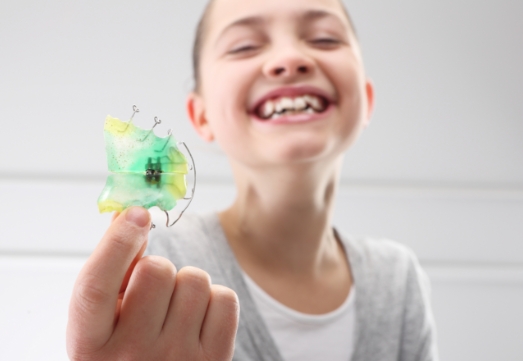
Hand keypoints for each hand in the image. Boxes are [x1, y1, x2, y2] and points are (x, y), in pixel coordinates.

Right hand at [67, 207, 238, 360]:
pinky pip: (225, 299)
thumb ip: (111, 270)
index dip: (117, 242)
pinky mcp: (214, 359)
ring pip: (195, 279)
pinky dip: (215, 301)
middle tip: (153, 293)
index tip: (136, 213)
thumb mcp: (102, 321)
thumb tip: (128, 213)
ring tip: (175, 310)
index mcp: (90, 346)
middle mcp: (131, 355)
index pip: (96, 286)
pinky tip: (199, 320)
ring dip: (187, 285)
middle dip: (158, 269)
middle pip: (156, 270)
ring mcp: (176, 359)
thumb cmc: (125, 349)